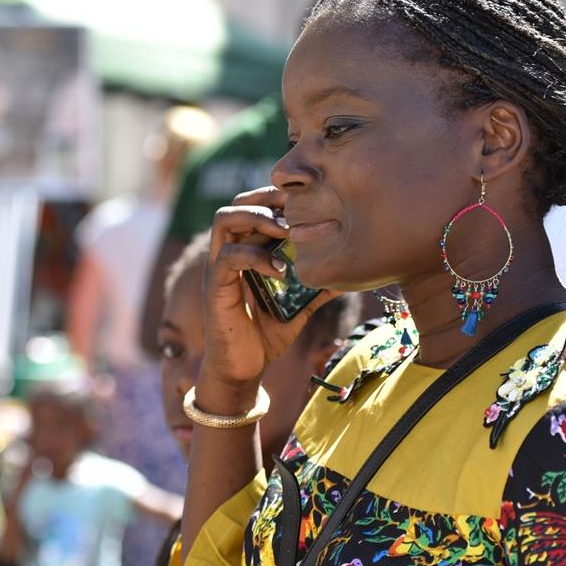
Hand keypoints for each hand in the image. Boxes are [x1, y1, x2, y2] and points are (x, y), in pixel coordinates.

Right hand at [197, 186, 336, 404]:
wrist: (243, 369)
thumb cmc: (266, 334)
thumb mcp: (299, 307)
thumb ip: (318, 289)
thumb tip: (351, 276)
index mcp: (247, 251)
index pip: (255, 207)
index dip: (277, 197)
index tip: (308, 199)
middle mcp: (229, 253)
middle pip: (237, 204)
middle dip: (267, 197)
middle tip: (297, 207)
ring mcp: (219, 268)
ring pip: (224, 220)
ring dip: (257, 217)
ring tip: (285, 230)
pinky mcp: (215, 288)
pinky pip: (229, 258)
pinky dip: (257, 257)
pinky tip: (281, 271)